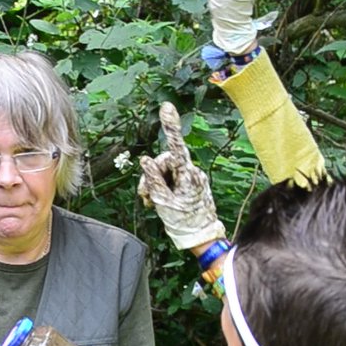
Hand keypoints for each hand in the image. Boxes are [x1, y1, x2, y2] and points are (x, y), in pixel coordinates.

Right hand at [137, 103, 225, 249]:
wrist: (201, 238)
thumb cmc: (183, 222)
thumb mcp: (163, 202)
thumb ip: (153, 179)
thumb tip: (146, 160)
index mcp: (188, 175)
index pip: (176, 147)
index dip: (170, 127)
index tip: (166, 107)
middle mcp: (192, 172)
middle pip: (164, 162)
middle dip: (151, 176)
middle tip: (144, 196)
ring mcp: (192, 178)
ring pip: (165, 172)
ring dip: (154, 185)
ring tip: (151, 203)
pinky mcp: (190, 184)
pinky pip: (172, 179)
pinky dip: (162, 189)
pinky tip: (158, 202)